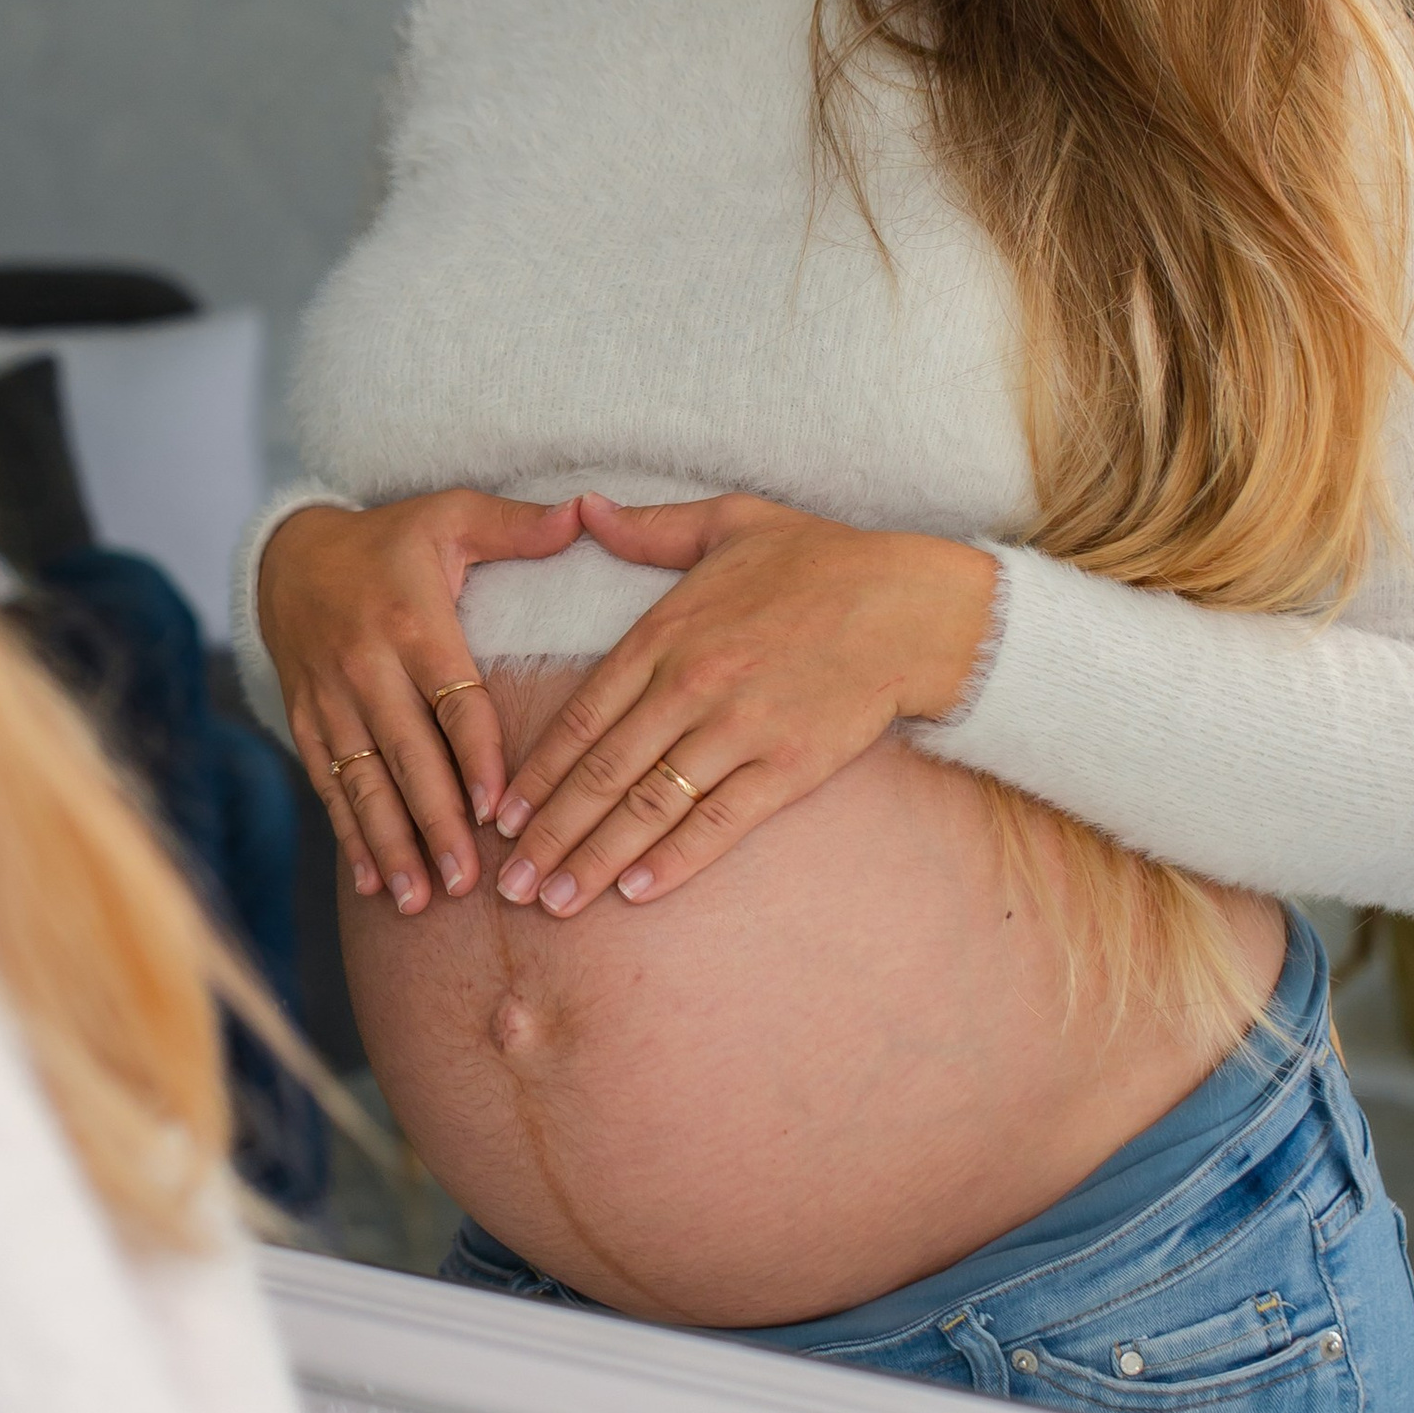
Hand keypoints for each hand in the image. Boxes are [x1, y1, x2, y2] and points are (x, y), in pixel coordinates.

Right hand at [257, 491, 583, 912]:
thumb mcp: (450, 515)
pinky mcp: (306, 721)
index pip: (451, 698)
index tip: (499, 810)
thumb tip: (585, 512)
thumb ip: (517, 526)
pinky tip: (373, 883)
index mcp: (411, 621)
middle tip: (469, 882)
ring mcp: (330, 699)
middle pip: (405, 754)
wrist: (287, 556)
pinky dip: (350, 836)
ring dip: (391, 842)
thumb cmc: (389, 539)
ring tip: (420, 898)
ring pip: (363, 781)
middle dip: (435, 822)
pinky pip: (328, 785)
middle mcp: (366, 666)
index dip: (475, 756)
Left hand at [493, 491, 996, 917]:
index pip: (583, 718)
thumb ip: (648, 528)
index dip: (537, 774)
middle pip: (603, 773)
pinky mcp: (789, 767)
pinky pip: (721, 822)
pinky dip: (675, 860)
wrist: (912, 604)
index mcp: (666, 633)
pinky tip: (636, 893)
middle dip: (551, 835)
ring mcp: (740, 731)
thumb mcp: (728, 521)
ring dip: (597, 859)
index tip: (501, 816)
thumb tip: (583, 509)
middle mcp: (693, 686)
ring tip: (558, 903)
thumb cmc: (820, 559)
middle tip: (511, 884)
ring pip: (651, 806)